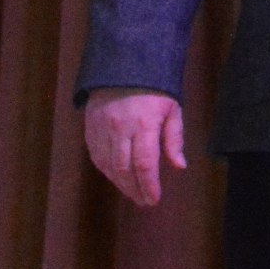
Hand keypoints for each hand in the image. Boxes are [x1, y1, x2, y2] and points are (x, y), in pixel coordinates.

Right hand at [85, 89, 186, 205]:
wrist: (123, 66)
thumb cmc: (154, 89)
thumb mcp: (172, 109)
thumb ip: (174, 139)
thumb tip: (179, 166)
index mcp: (144, 124)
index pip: (145, 164)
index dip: (149, 186)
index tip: (154, 200)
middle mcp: (120, 129)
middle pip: (125, 169)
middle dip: (135, 189)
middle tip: (144, 201)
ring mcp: (102, 129)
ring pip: (108, 166)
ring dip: (120, 183)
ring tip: (133, 193)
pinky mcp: (90, 129)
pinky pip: (97, 156)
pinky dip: (107, 171)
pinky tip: (117, 177)